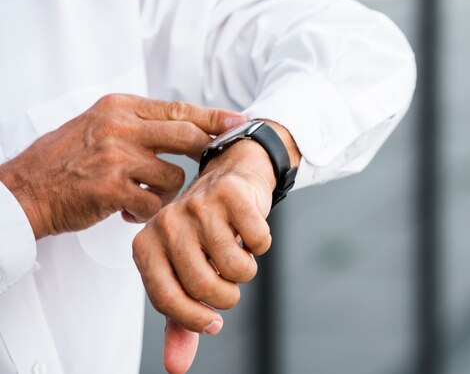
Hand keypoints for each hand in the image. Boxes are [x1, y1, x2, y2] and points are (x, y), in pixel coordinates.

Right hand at [0, 94, 246, 238]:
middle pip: (187, 136)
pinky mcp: (111, 188)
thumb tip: (184, 126)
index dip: (214, 117)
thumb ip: (138, 123)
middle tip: (214, 165)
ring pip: (174, 176)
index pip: (179, 109)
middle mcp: (120, 126)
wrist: (24, 190)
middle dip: (206, 153)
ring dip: (167, 193)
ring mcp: (116, 156)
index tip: (239, 122)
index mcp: (120, 107)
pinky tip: (127, 211)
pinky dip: (147, 212)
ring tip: (144, 196)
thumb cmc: (65, 159)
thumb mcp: (99, 125)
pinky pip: (153, 204)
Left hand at [132, 121, 299, 373]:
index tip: (213, 322)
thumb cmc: (206, 233)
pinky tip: (249, 229)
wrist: (230, 176)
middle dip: (227, 297)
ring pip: (237, 268)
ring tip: (237, 252)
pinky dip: (262, 244)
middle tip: (230, 283)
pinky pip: (259, 242)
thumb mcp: (187, 275)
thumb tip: (176, 368)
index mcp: (146, 245)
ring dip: (247, 270)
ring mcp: (199, 206)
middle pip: (204, 287)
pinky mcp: (231, 194)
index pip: (166, 299)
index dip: (194, 319)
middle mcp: (167, 223)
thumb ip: (181, 322)